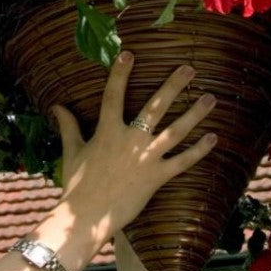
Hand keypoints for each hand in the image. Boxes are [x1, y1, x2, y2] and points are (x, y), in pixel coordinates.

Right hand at [51, 53, 216, 242]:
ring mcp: (146, 158)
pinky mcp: (157, 177)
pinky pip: (183, 161)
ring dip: (195, 113)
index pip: (113, 94)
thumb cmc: (75, 185)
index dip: (120, 73)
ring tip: (210, 98)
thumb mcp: (72, 152)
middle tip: (190, 68)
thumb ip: (68, 126)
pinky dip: (199, 150)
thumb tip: (57, 106)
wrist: (86, 217)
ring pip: (176, 130)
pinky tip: (213, 137)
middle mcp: (130, 139)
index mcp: (107, 131)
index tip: (129, 53)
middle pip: (156, 106)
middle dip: (174, 85)